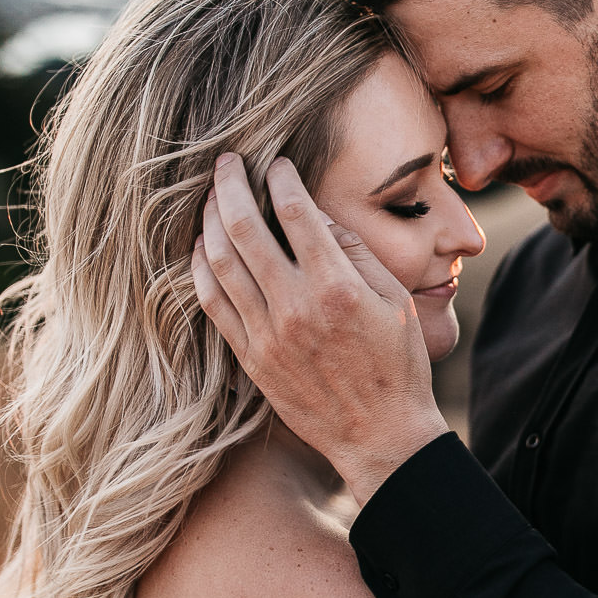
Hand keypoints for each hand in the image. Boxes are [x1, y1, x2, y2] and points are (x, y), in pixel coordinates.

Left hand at [190, 154, 448, 500]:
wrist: (380, 436)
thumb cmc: (397, 367)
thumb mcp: (395, 302)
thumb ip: (357, 255)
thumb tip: (319, 217)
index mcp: (336, 287)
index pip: (295, 212)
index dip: (279, 178)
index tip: (274, 162)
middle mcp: (295, 306)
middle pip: (244, 227)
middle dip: (229, 185)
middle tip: (226, 162)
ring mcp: (267, 333)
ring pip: (219, 261)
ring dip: (208, 220)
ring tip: (211, 196)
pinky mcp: (251, 357)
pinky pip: (212, 302)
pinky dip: (200, 268)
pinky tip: (202, 247)